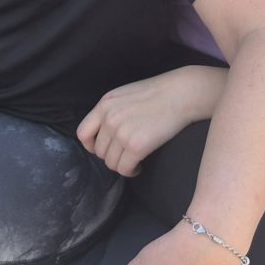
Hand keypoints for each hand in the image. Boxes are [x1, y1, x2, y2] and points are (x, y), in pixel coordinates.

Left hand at [77, 68, 218, 176]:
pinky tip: (140, 165)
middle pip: (99, 152)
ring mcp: (121, 132)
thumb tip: (104, 133)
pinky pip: (125, 168)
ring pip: (111, 163)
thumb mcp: (125, 95)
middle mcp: (109, 118)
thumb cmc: (158, 93)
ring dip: (122, 165)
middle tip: (126, 154)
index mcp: (104, 104)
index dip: (91, 146)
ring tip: (134, 160)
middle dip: (112, 156)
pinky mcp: (136, 146)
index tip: (103, 148)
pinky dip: (132, 171)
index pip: (82, 133)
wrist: (182, 93)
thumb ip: (111, 111)